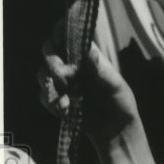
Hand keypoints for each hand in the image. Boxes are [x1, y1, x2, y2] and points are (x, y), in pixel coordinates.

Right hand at [38, 26, 138, 146]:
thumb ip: (101, 70)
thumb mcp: (116, 86)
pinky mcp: (57, 99)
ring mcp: (63, 82)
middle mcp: (72, 65)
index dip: (60, 31)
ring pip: (42, 73)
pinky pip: (43, 96)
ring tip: (67, 103)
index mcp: (87, 56)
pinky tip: (65, 111)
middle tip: (63, 78)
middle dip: (52, 63)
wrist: (116, 132)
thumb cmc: (121, 104)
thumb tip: (89, 51)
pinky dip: (52, 104)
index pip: (68, 34)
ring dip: (52, 87)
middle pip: (49, 51)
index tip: (59, 39)